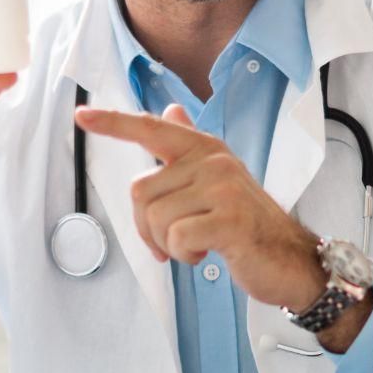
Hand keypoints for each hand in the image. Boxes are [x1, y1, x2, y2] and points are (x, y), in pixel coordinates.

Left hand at [75, 103, 331, 311]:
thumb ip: (189, 150)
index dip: (114, 123)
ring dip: (168, 244)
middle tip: (174, 242)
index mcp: (206, 150)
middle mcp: (214, 162)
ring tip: (197, 247)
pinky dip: (183, 256)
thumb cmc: (248, 224)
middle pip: (140, 190)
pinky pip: (177, 238)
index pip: (152, 129)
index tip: (81, 115)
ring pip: (156, 218)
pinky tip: (206, 255)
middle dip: (147, 227)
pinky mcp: (229, 220)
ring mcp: (223, 189)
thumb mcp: (218, 181)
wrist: (292, 259)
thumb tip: (170, 113)